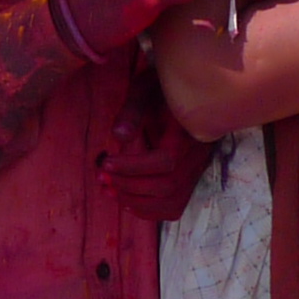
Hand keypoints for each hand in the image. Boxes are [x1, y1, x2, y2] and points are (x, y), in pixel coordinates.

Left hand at [96, 71, 213, 224]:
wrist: (189, 93)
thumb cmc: (162, 88)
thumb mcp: (146, 88)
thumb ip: (133, 110)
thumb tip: (119, 136)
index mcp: (189, 131)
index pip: (166, 160)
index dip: (133, 167)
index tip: (106, 162)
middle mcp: (197, 155)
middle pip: (168, 185)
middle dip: (129, 186)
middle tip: (101, 177)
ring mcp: (196, 170)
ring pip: (172, 202)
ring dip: (136, 202)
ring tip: (109, 190)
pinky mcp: (190, 179)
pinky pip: (175, 206)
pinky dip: (150, 211)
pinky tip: (127, 202)